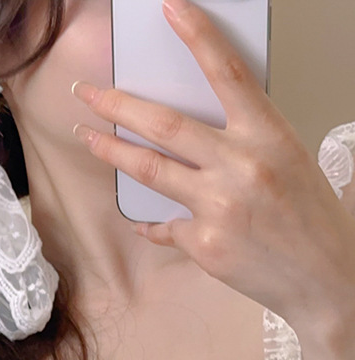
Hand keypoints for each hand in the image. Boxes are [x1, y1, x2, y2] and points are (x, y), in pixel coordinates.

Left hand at [72, 0, 354, 341]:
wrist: (326, 277)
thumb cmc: (309, 219)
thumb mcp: (286, 162)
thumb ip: (242, 144)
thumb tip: (193, 138)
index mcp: (268, 135)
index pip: (228, 73)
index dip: (197, 36)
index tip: (170, 9)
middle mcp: (241, 165)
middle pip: (164, 124)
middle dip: (116, 104)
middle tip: (87, 93)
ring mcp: (219, 206)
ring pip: (148, 168)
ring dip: (110, 150)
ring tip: (88, 137)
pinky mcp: (204, 243)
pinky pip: (163, 225)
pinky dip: (152, 223)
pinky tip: (147, 222)